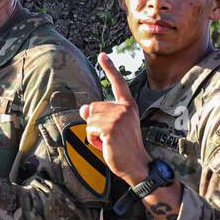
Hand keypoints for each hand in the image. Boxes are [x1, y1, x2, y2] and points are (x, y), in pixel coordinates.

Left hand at [78, 53, 149, 185]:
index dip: (110, 68)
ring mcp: (118, 117)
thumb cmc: (124, 147)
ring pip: (90, 119)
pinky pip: (90, 129)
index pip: (118, 83)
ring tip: (108, 141)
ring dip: (94, 133)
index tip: (102, 55)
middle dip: (95, 123)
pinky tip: (106, 145)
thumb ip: (100, 115)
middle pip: (94, 107)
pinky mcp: (110, 128)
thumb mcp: (113, 127)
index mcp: (128, 106)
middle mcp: (125, 108)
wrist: (136, 164)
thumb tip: (83, 108)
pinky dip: (93, 140)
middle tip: (109, 136)